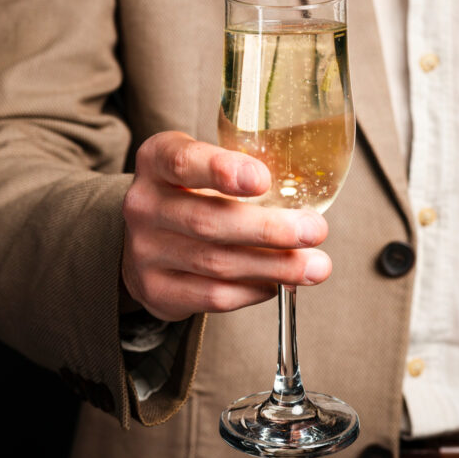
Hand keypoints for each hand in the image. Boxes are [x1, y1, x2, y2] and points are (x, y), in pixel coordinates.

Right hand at [121, 131, 331, 321]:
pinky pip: (213, 295)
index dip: (221, 170)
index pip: (181, 162)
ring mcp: (144, 251)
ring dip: (273, 266)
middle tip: (314, 231)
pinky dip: (254, 290)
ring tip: (315, 266)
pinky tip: (276, 282)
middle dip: (268, 229)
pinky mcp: (156, 290)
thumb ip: (243, 171)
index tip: (262, 179)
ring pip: (216, 263)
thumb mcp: (204, 166)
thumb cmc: (191, 194)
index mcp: (155, 162)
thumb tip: (307, 195)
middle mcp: (143, 205)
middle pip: (207, 221)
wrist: (147, 240)